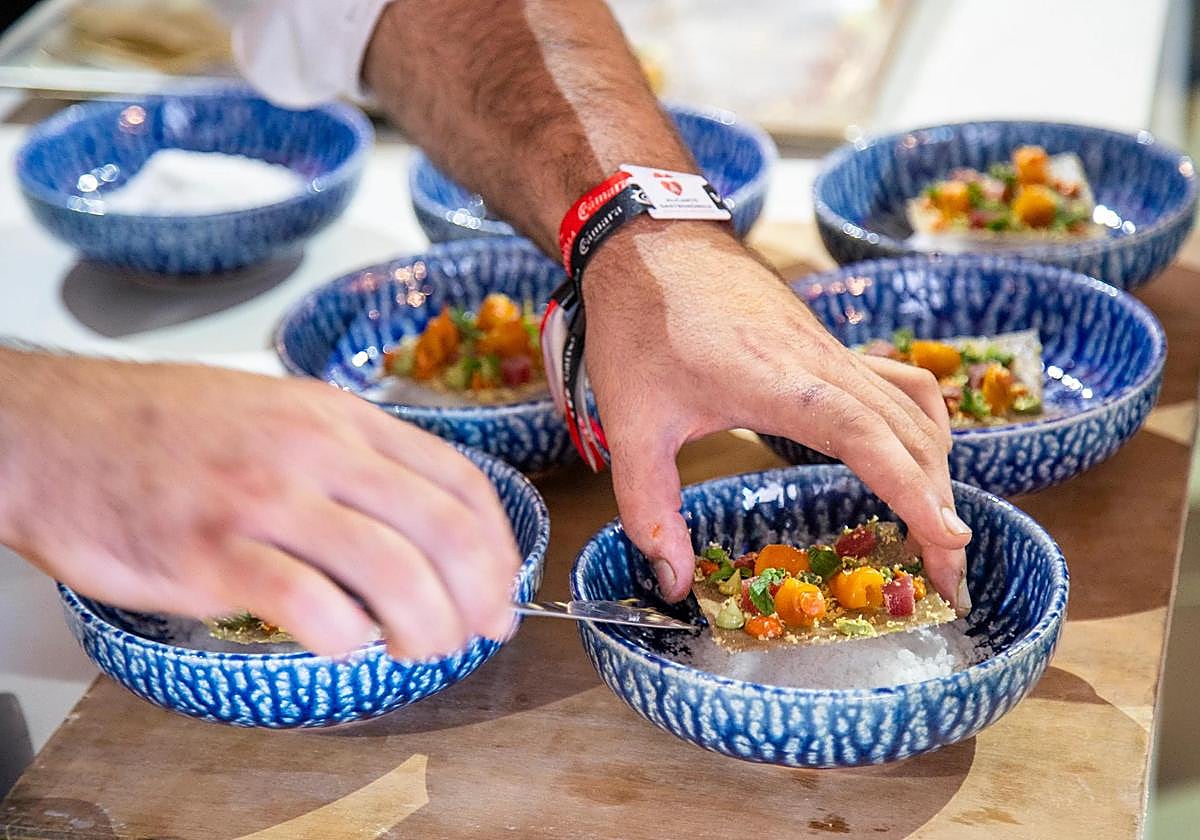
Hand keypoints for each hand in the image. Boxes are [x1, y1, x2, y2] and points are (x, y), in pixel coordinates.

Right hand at [0, 352, 520, 657]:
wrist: (55, 430)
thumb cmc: (167, 429)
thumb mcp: (281, 415)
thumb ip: (351, 461)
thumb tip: (422, 525)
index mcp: (340, 418)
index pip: (459, 480)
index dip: (497, 544)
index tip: (503, 588)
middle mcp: (315, 451)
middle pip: (441, 529)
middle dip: (479, 594)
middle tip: (480, 632)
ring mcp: (264, 499)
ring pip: (391, 570)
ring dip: (427, 626)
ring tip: (423, 650)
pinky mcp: (213, 551)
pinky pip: (309, 604)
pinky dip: (347, 637)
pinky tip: (346, 645)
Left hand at [582, 221, 970, 610]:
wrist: (650, 241)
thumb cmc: (640, 327)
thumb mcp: (631, 426)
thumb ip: (648, 510)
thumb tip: (673, 585)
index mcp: (781, 383)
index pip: (870, 439)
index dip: (914, 491)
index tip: (950, 540)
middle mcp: (823, 363)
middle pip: (911, 433)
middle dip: (939, 506)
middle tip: (947, 579)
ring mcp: (832, 350)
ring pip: (914, 409)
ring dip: (937, 469)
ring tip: (938, 532)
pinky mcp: (828, 345)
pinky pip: (898, 384)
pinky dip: (923, 425)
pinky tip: (917, 456)